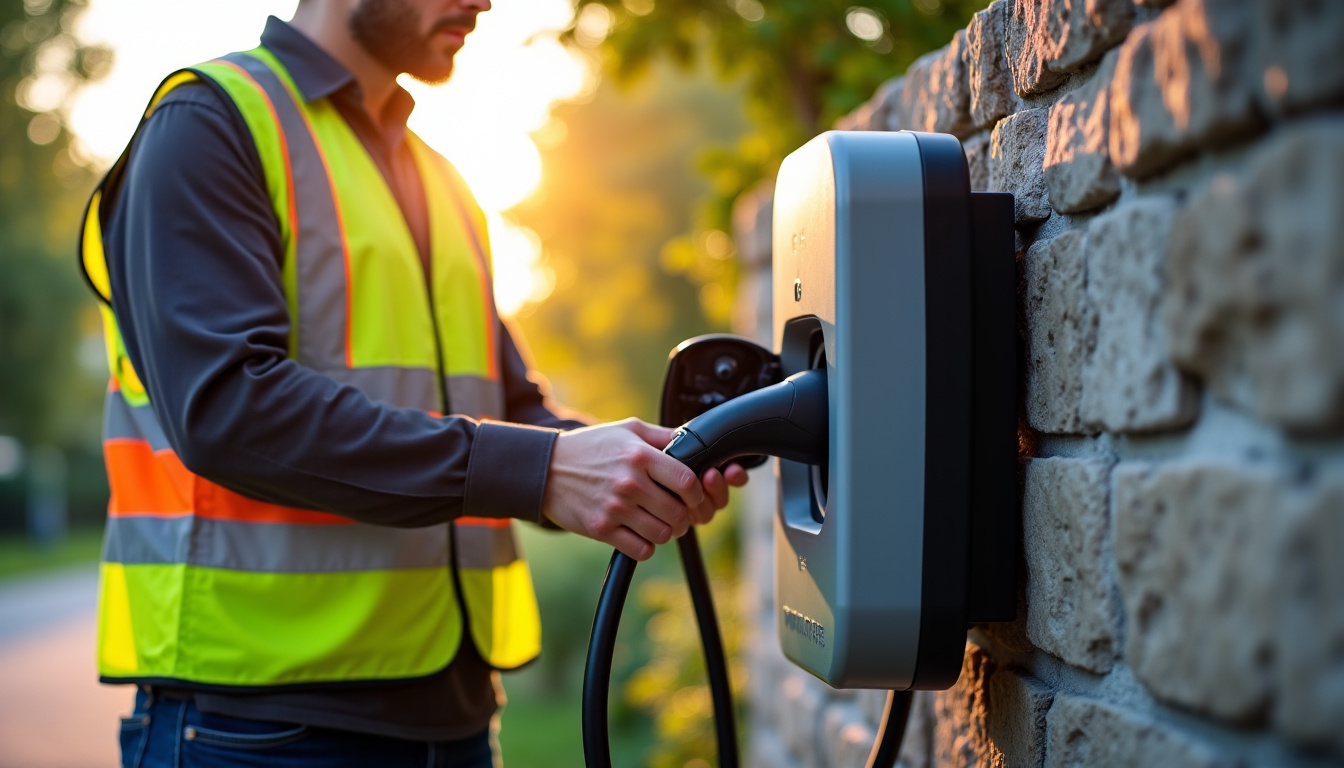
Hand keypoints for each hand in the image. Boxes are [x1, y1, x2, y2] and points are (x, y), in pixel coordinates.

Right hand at [541, 419, 743, 559]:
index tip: (692, 496)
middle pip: (678, 513)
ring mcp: (615, 508)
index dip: (697, 493)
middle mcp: (629, 483)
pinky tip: (640, 534)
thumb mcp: (627, 430)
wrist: (547, 468)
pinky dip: (646, 546)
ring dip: (666, 532)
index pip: (687, 481)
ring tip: (658, 523)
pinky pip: (641, 550)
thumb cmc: (591, 447)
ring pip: (663, 534)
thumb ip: (662, 435)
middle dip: (684, 517)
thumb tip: (694, 439)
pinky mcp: (601, 529)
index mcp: (639, 456)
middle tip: (676, 513)